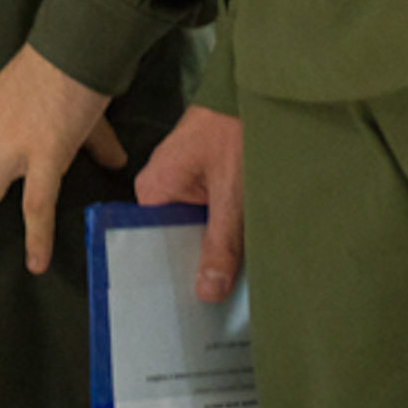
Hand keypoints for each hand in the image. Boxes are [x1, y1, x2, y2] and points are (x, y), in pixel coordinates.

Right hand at [134, 104, 244, 301]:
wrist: (257, 90)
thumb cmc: (234, 130)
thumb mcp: (231, 190)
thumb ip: (219, 241)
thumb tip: (206, 294)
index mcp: (152, 190)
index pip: (150, 245)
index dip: (169, 279)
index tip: (184, 315)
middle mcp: (161, 191)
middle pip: (174, 244)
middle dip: (195, 272)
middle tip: (213, 317)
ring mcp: (184, 189)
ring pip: (195, 235)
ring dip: (214, 257)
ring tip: (228, 302)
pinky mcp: (205, 187)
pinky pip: (208, 222)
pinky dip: (224, 240)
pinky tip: (239, 270)